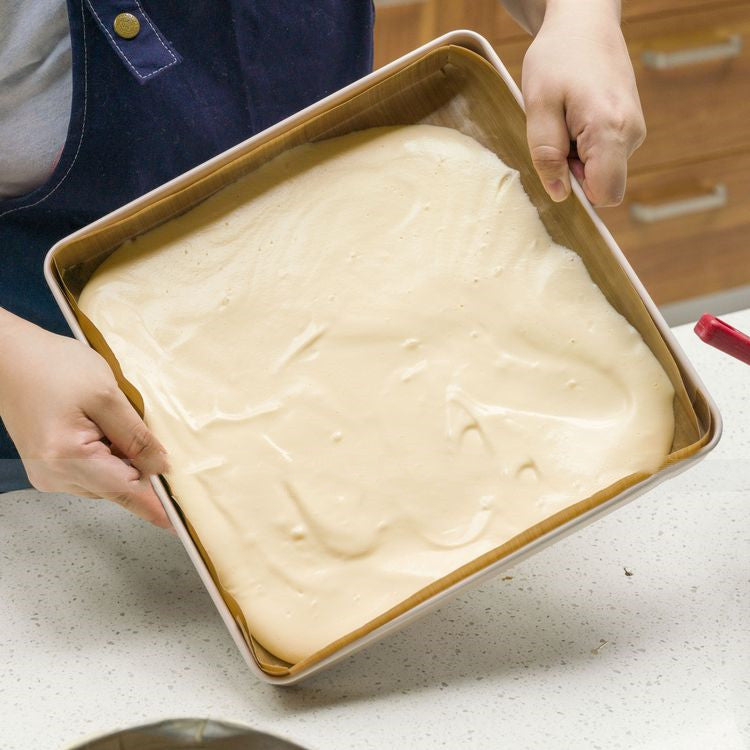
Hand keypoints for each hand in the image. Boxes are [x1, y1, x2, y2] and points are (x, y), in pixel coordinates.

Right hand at [0, 311, 170, 527]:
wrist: (8, 357)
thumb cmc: (51, 366)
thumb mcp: (105, 394)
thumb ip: (135, 435)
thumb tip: (161, 466)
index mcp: (69, 457)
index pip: (126, 493)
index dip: (157, 507)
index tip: (180, 524)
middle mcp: (55, 475)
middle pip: (118, 487)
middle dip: (142, 470)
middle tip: (153, 438)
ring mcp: (49, 474)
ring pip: (107, 481)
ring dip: (123, 461)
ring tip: (112, 421)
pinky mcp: (49, 467)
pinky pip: (92, 472)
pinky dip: (108, 457)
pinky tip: (103, 428)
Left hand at [520, 0, 645, 205]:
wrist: (584, 21)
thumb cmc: (557, 57)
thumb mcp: (538, 106)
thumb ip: (546, 154)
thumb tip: (559, 194)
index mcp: (611, 129)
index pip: (606, 194)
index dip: (578, 192)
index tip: (558, 165)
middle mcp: (632, 133)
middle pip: (602, 183)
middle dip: (574, 171)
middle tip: (555, 132)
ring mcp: (635, 129)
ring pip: (602, 169)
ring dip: (577, 156)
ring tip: (564, 118)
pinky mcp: (630, 126)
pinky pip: (605, 154)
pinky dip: (585, 145)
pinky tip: (574, 116)